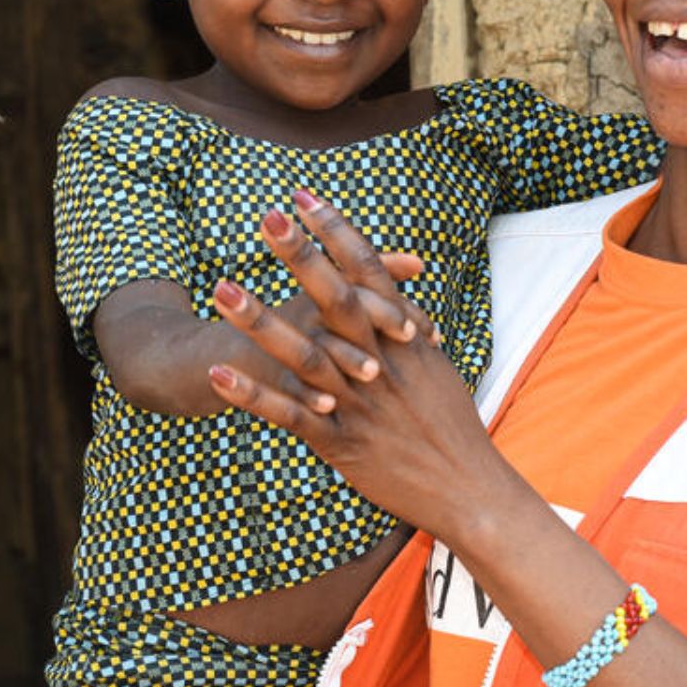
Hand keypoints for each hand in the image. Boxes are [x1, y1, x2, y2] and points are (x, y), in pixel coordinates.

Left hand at [207, 192, 516, 537]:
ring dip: (260, 320)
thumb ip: (412, 333)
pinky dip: (254, 395)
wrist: (468, 489)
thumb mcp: (436, 370)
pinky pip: (291, 415)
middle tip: (266, 218)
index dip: (336, 232)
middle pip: (336, 298)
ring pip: (305, 355)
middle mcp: (382, 362)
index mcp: (405, 340)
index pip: (368, 271)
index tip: (303, 197)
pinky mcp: (341, 443)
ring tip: (222, 289)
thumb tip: (405, 303)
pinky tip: (218, 374)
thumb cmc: (454, 428)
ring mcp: (359, 402)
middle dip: (301, 256)